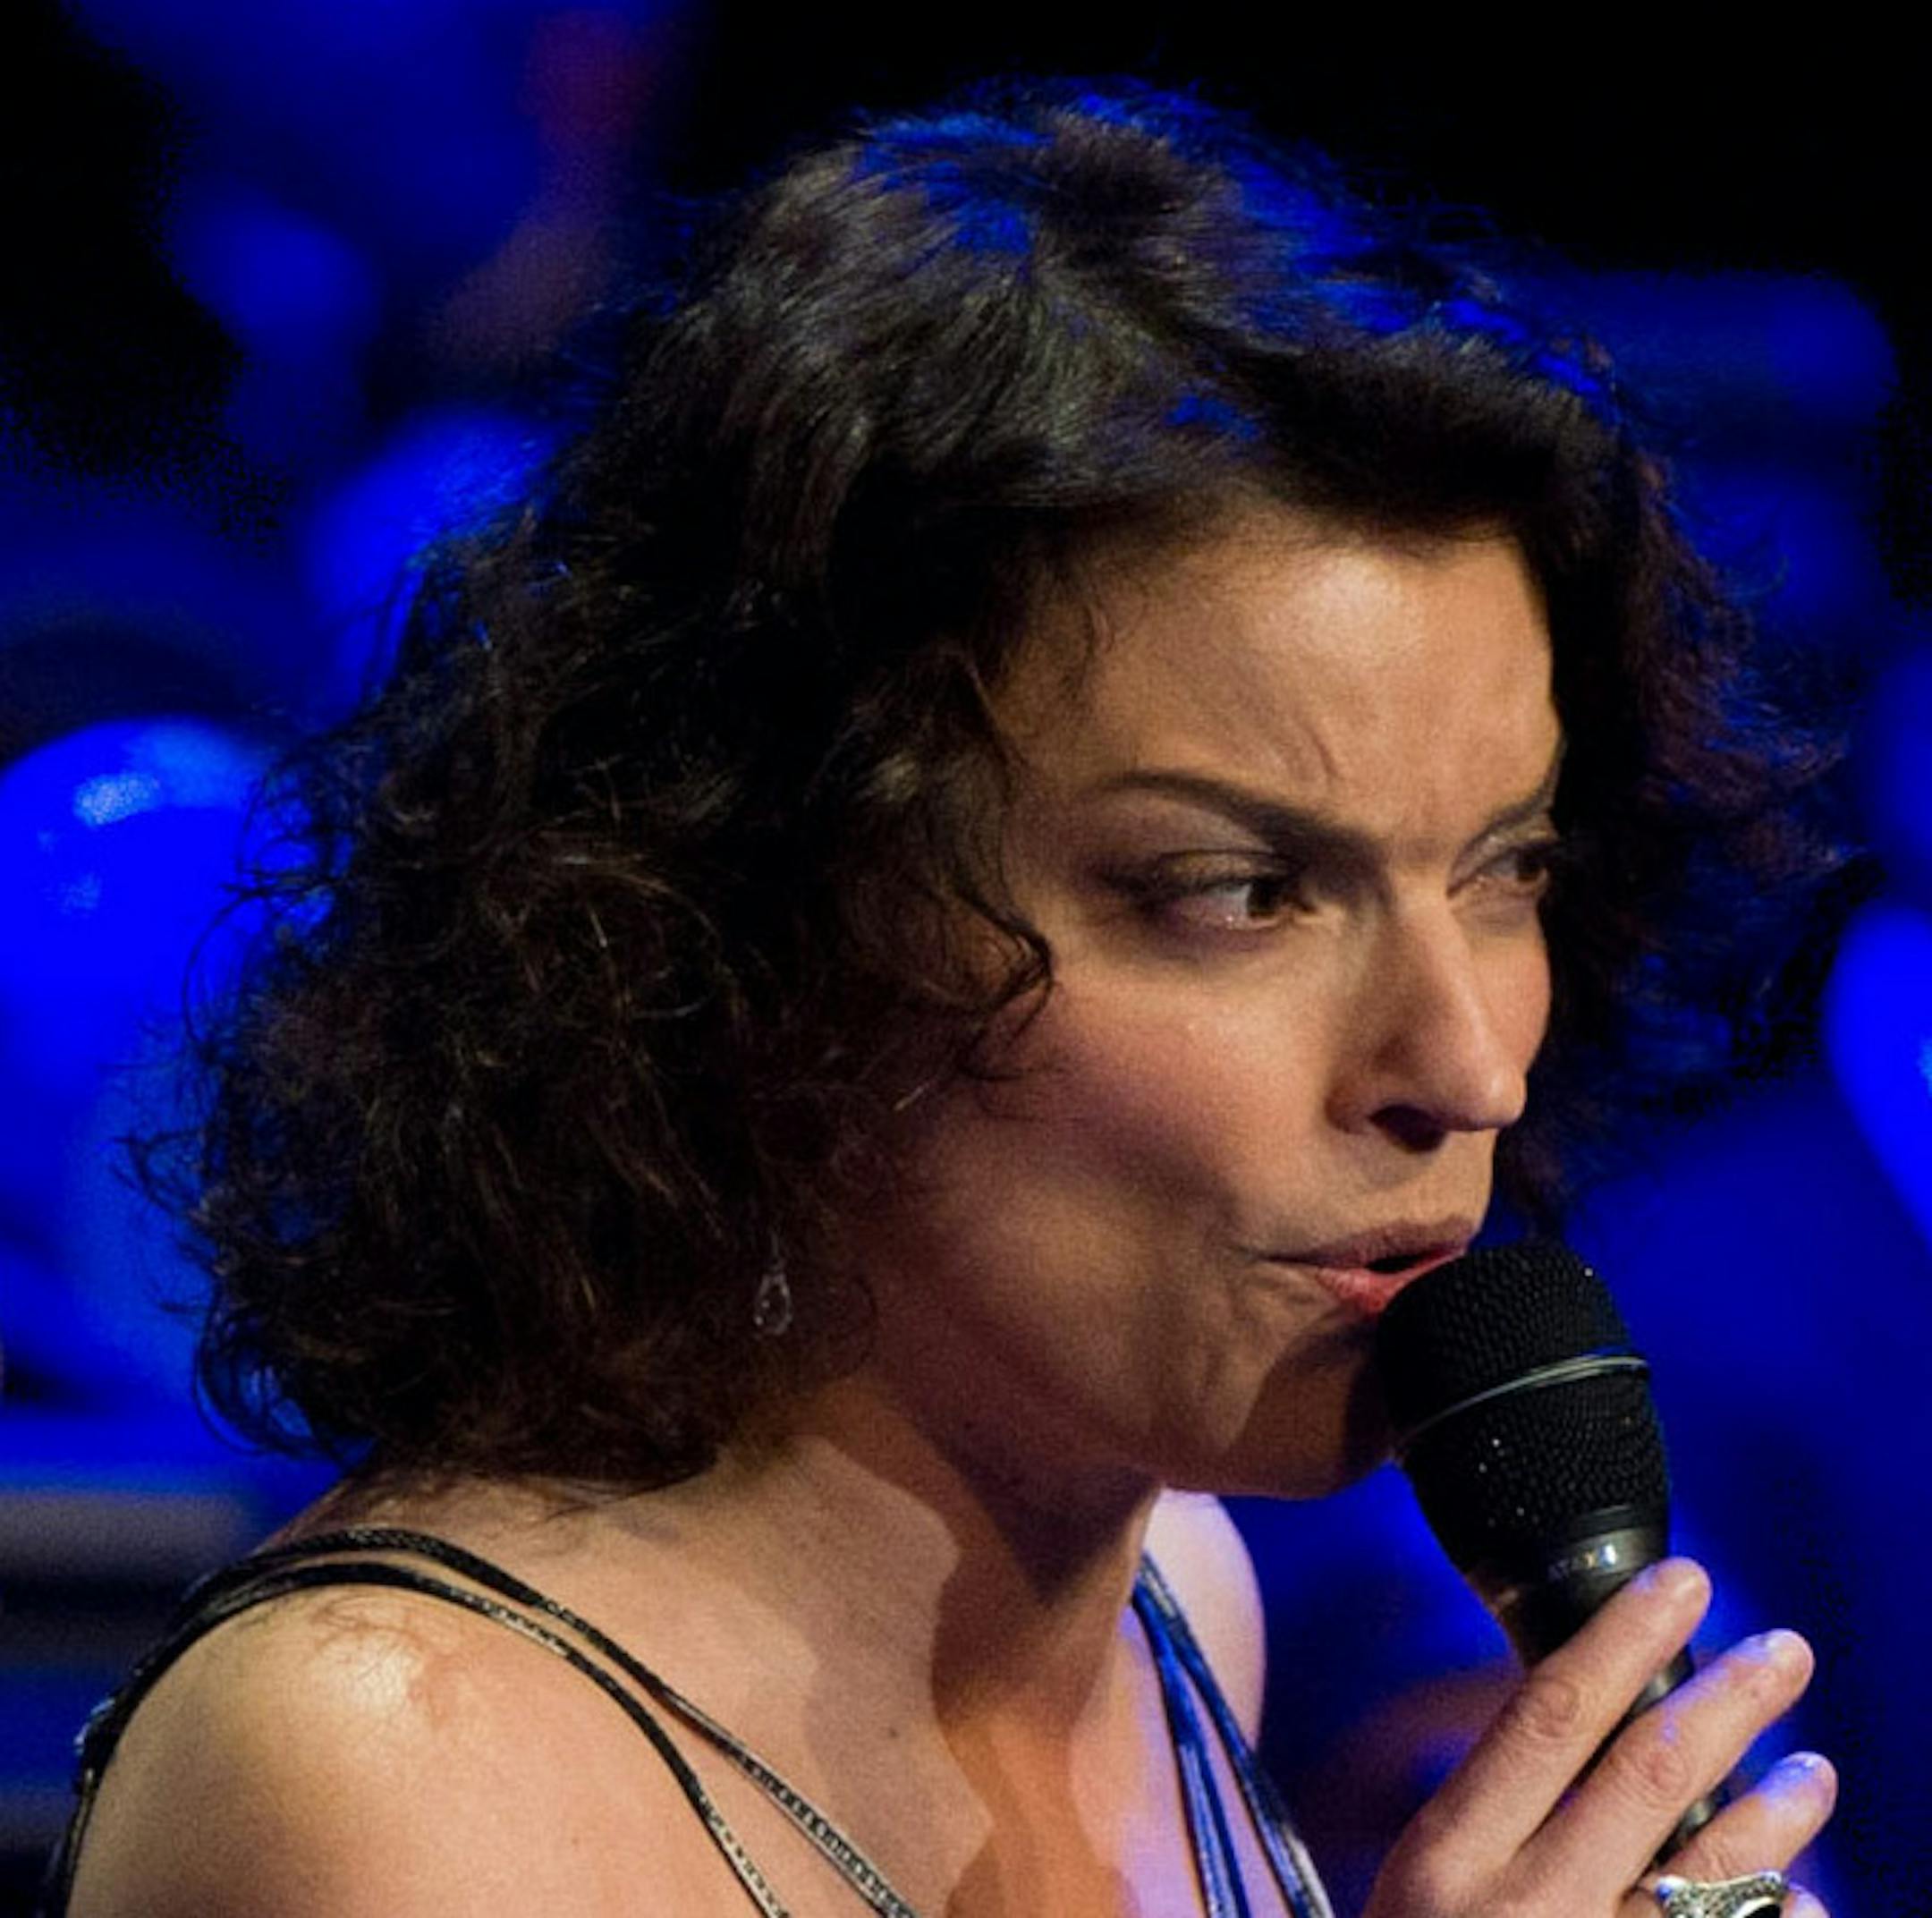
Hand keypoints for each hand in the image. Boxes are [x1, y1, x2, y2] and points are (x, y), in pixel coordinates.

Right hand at [1363, 1560, 1836, 1917]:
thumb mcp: (1418, 1899)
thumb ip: (1492, 1830)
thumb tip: (1588, 1733)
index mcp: (1447, 1859)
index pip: (1549, 1713)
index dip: (1622, 1636)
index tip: (1681, 1578)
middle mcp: (1520, 1909)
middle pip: (1645, 1773)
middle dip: (1725, 1698)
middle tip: (1784, 1646)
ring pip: (1709, 1873)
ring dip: (1775, 1810)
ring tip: (1815, 1765)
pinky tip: (1808, 1901)